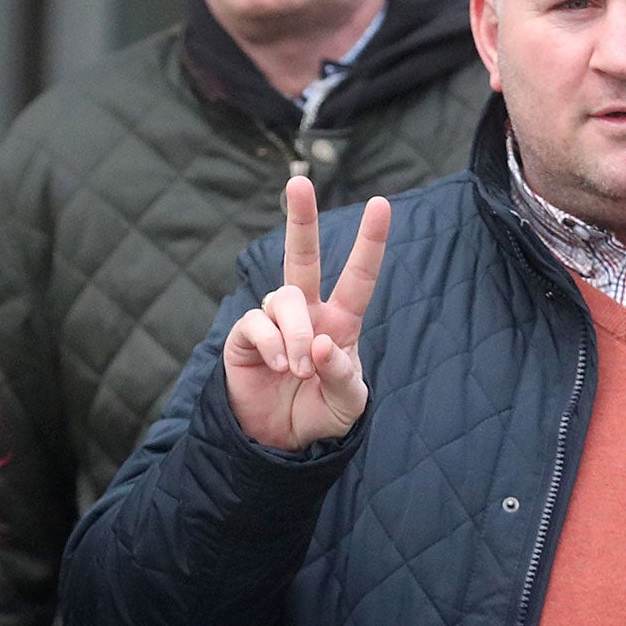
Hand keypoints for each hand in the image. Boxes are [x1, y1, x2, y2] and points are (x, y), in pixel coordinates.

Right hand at [223, 177, 388, 449]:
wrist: (280, 443)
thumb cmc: (320, 415)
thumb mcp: (349, 403)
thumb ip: (344, 374)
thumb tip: (323, 344)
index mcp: (339, 322)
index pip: (358, 277)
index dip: (370, 242)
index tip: (380, 204)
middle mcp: (306, 313)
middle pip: (302, 257)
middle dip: (301, 219)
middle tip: (299, 183)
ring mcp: (274, 322)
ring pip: (285, 298)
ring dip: (298, 333)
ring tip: (300, 368)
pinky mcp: (245, 337)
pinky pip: (258, 323)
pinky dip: (273, 343)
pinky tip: (280, 366)